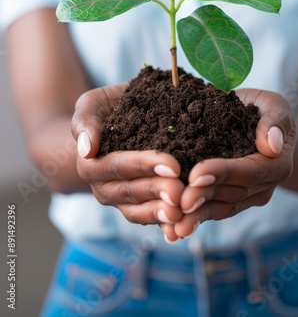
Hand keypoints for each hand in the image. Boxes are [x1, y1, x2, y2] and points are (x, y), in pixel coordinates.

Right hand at [72, 84, 184, 226]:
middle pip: (131, 191)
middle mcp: (103, 186)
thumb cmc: (105, 106)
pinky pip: (148, 218)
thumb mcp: (92, 103)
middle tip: (182, 191)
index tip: (172, 166)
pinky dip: (164, 222)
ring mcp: (119, 199)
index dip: (145, 166)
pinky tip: (183, 223)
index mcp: (91, 164)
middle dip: (158, 191)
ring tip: (182, 211)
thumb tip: (87, 149)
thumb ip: (84, 121)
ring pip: (139, 211)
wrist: (115, 115)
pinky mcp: (136, 205)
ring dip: (161, 212)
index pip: (119, 166)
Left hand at [162, 89, 295, 240]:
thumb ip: (275, 121)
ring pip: (220, 209)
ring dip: (197, 217)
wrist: (255, 121)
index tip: (196, 174)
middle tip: (179, 202)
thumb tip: (272, 146)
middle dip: (203, 197)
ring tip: (174, 225)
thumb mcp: (274, 105)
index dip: (222, 173)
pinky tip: (171, 231)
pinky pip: (211, 212)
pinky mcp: (228, 200)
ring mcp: (246, 197)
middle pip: (231, 194)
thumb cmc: (263, 109)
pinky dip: (192, 220)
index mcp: (275, 165)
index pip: (248, 171)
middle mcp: (263, 186)